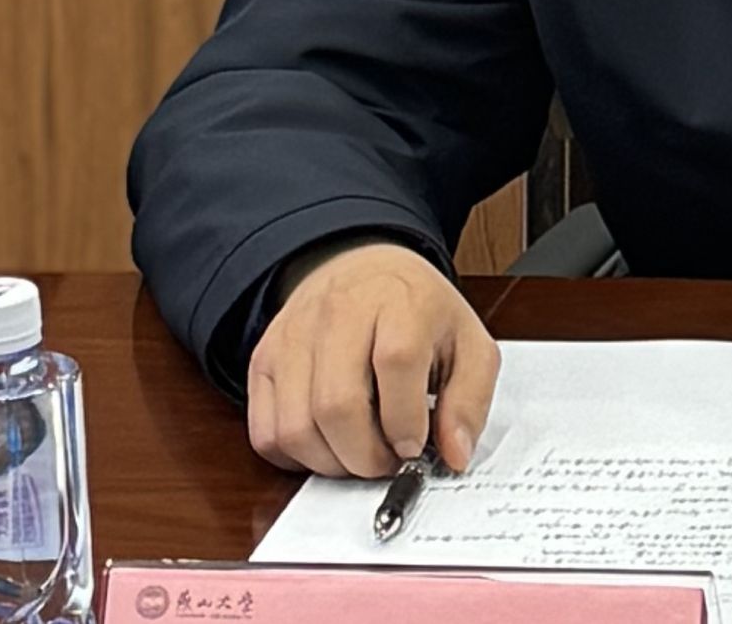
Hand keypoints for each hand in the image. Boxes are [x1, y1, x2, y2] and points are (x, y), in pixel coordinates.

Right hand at [247, 240, 499, 478]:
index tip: (415, 446)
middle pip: (337, 404)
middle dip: (367, 455)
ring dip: (332, 463)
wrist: (360, 269)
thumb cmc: (418, 313)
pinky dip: (296, 458)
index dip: (405, 420)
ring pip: (296, 427)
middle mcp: (339, 314)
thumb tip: (456, 455)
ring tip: (361, 453)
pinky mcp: (262, 361)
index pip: (397, 362)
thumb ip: (469, 399)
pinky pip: (265, 433)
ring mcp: (293, 337)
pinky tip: (327, 445)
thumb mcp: (468, 343)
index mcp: (401, 302)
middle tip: (388, 460)